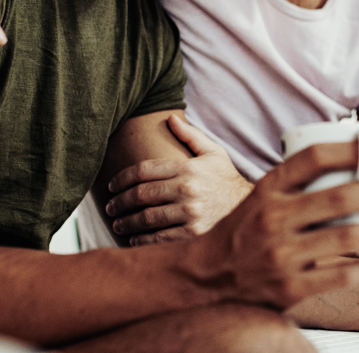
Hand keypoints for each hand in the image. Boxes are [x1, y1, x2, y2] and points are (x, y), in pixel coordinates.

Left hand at [105, 115, 253, 243]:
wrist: (248, 207)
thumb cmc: (225, 179)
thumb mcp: (213, 152)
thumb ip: (190, 136)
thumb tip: (170, 118)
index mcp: (188, 167)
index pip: (143, 170)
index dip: (122, 178)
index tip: (111, 186)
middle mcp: (187, 189)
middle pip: (141, 194)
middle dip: (119, 202)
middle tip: (110, 207)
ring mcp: (190, 213)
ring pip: (146, 218)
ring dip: (126, 222)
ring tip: (117, 224)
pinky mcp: (193, 233)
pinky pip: (159, 238)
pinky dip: (142, 239)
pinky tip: (133, 238)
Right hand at [186, 141, 358, 309]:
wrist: (207, 276)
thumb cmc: (243, 232)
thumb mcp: (261, 197)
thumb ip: (295, 183)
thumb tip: (346, 161)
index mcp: (268, 190)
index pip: (311, 159)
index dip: (347, 149)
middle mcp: (273, 219)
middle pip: (336, 198)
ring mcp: (280, 254)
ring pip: (344, 239)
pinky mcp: (288, 287)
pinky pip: (336, 276)